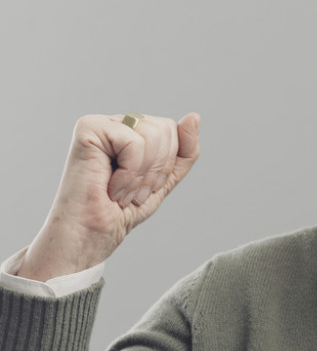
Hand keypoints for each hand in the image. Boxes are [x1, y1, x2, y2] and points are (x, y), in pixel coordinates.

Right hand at [19, 113, 200, 281]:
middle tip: (134, 192)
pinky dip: (130, 172)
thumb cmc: (122, 211)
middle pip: (165, 129)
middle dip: (157, 169)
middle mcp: (117, 123)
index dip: (167, 164)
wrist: (91, 234)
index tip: (145, 188)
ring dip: (143, 174)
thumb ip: (183, 151)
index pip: (172, 130)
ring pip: (153, 133)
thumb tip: (194, 116)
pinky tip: (111, 186)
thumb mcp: (165, 180)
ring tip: (122, 191)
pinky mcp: (88, 128)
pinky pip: (135, 142)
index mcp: (133, 132)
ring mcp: (102, 123)